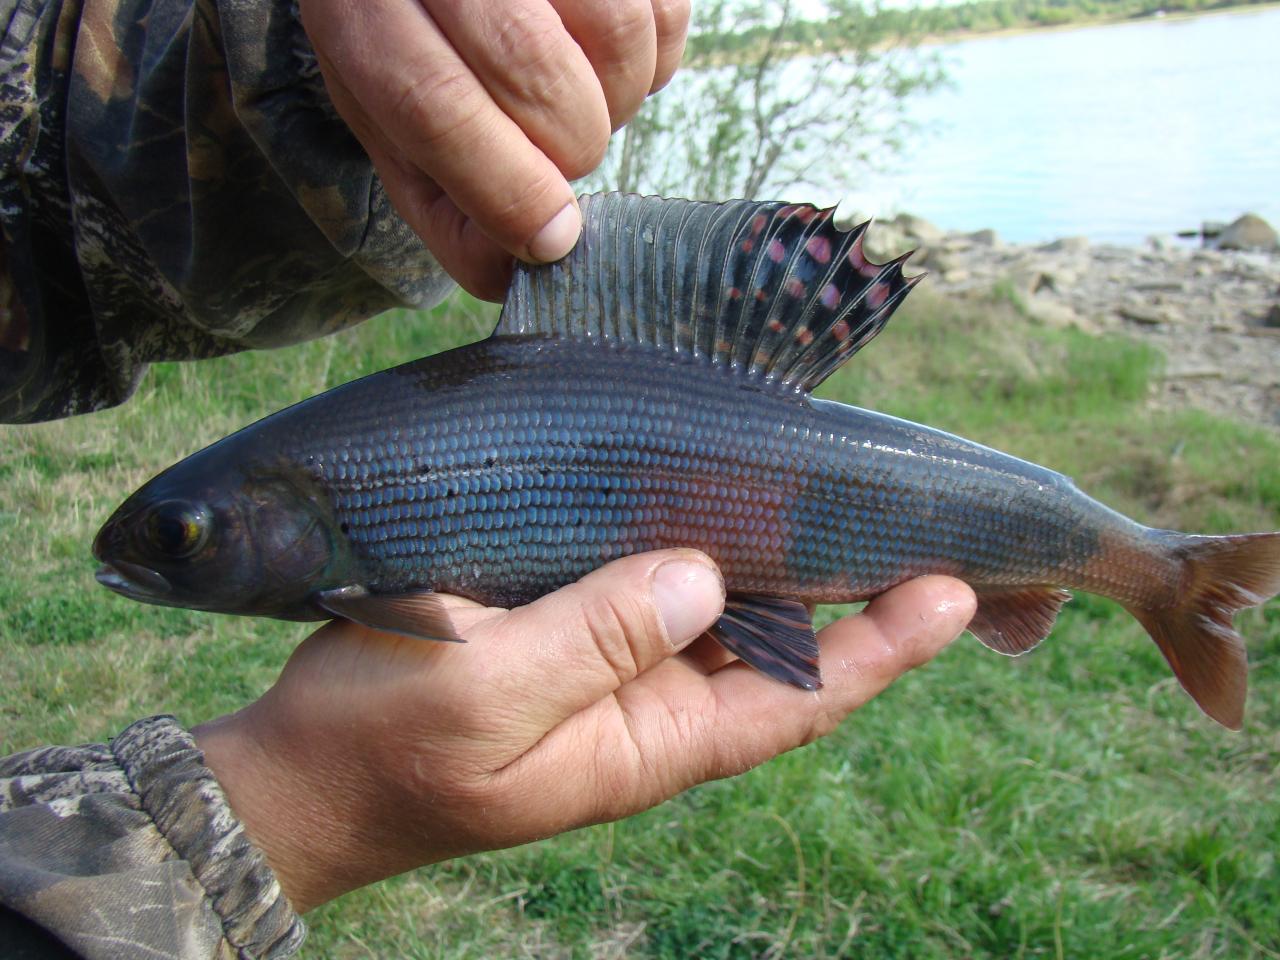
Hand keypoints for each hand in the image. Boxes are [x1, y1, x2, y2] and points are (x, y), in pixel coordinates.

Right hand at [194, 551, 974, 911]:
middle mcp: (648, 708)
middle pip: (780, 652)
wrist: (297, 776)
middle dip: (857, 593)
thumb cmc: (381, 747)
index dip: (882, 647)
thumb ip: (594, 637)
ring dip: (783, 558)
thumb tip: (706, 575)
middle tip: (934, 523)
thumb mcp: (485, 693)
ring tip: (849, 492)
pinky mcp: (567, 630)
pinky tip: (717, 491)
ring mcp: (610, 669)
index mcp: (648, 745)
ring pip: (723, 612)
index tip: (955, 587)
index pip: (796, 699)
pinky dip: (694, 539)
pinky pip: (651, 585)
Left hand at [298, 0, 689, 298]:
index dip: (504, 189)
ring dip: (618, 102)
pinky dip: (654, 60)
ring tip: (579, 94)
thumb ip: (441, 200)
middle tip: (556, 146)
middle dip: (568, 148)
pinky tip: (604, 56)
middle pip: (537, 81)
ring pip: (616, 44)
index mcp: (367, 15)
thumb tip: (519, 269)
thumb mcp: (387, 116)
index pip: (437, 107)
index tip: (551, 240)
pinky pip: (667, 14)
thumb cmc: (405, 32)